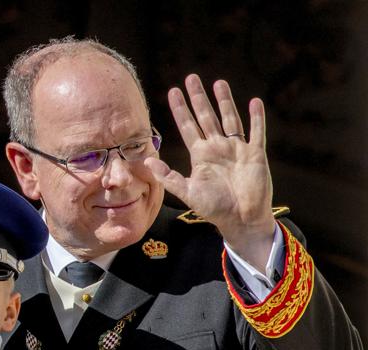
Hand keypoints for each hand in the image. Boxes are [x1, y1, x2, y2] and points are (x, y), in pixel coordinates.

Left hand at [146, 75, 276, 268]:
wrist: (241, 219)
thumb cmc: (214, 208)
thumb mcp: (188, 192)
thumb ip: (169, 176)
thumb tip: (148, 161)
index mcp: (200, 155)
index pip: (188, 126)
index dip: (180, 110)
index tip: (172, 91)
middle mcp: (217, 148)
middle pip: (206, 116)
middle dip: (198, 98)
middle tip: (190, 77)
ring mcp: (237, 149)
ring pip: (229, 119)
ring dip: (224, 101)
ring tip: (218, 82)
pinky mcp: (255, 154)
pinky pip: (256, 132)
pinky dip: (255, 118)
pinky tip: (254, 102)